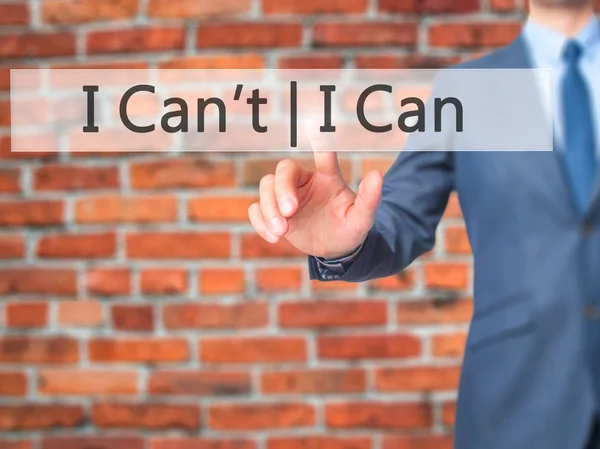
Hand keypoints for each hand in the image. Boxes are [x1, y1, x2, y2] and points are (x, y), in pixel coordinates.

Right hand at [248, 132, 382, 258]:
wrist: (335, 250)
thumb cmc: (350, 228)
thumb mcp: (362, 218)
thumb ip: (369, 198)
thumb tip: (377, 175)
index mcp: (327, 178)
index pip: (323, 154)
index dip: (319, 140)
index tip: (313, 123)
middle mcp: (304, 182)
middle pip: (283, 170)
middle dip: (282, 190)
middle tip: (290, 212)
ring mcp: (286, 197)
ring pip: (265, 186)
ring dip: (269, 208)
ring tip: (281, 231)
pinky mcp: (273, 213)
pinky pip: (256, 208)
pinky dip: (260, 221)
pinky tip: (273, 237)